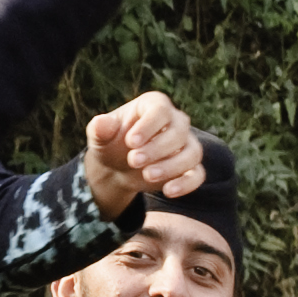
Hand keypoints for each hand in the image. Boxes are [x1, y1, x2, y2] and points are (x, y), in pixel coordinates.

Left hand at [81, 90, 199, 216]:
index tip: (130, 142)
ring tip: (147, 175)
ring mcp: (186, 144)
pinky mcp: (190, 168)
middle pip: (178, 131)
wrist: (117, 167)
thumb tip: (101, 124)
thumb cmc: (110, 144)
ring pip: (192, 153)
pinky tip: (168, 191)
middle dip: (157, 148)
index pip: (160, 110)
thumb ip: (100, 129)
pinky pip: (197, 174)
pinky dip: (186, 183)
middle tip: (133, 161)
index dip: (148, 126)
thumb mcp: (100, 136)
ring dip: (171, 166)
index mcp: (154, 105)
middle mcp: (176, 121)